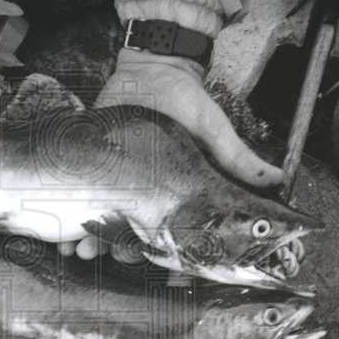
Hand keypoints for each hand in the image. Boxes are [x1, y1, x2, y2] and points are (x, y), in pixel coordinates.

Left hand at [64, 48, 282, 261]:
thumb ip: (238, 159)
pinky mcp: (91, 160)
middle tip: (106, 256)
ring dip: (89, 237)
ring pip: (100, 218)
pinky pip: (78, 190)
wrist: (154, 67)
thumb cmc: (188, 102)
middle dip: (117, 249)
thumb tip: (279, 178)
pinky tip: (59, 225)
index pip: (166, 232)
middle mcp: (143, 189)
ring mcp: (115, 177)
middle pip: (128, 231)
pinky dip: (68, 209)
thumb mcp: (214, 131)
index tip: (154, 270)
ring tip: (79, 250)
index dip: (160, 255)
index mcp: (170, 191)